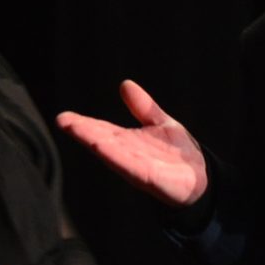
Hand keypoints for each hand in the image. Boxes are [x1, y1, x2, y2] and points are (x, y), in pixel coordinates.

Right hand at [56, 80, 209, 207]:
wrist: (202, 179)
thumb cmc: (177, 154)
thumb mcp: (161, 123)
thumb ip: (144, 107)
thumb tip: (125, 84)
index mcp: (128, 142)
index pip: (101, 130)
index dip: (83, 124)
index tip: (63, 117)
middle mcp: (128, 155)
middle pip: (102, 141)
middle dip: (84, 132)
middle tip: (63, 121)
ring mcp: (138, 167)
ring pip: (114, 154)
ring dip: (96, 143)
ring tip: (78, 131)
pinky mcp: (152, 178)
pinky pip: (132, 167)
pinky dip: (119, 158)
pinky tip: (105, 149)